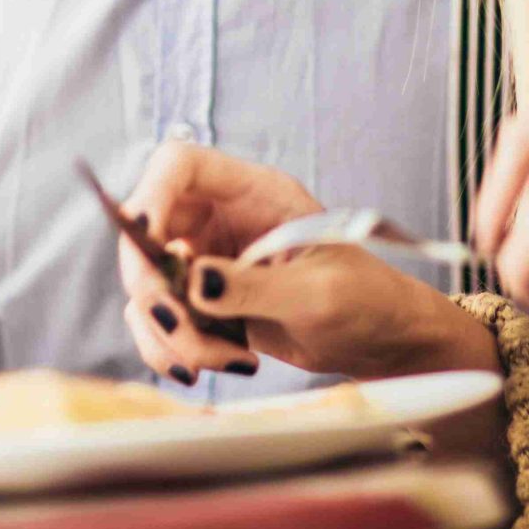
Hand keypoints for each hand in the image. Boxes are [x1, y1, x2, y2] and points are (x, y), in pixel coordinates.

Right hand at [117, 143, 500, 388]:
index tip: (146, 238)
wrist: (383, 341)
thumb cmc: (366, 301)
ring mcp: (209, 262)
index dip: (151, 193)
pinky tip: (226, 362)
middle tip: (180, 326)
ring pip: (148, 286)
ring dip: (170, 332)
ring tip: (225, 358)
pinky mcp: (205, 305)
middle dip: (151, 286)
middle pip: (146, 231)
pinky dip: (176, 350)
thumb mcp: (316, 293)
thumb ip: (251, 287)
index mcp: (254, 192)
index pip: (179, 165)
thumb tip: (191, 282)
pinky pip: (160, 323)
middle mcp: (222, 220)